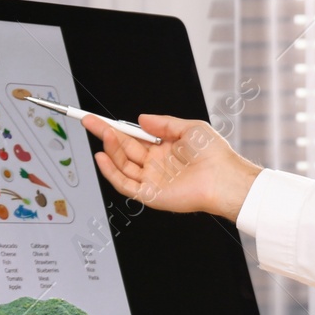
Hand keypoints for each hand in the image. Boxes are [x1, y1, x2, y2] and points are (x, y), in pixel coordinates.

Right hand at [83, 114, 262, 221]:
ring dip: (110, 150)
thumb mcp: (190, 128)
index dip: (115, 128)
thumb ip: (164, 123)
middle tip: (90, 122)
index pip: (133, 137)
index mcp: (164, 149)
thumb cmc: (215, 154)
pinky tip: (102, 157)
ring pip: (122, 165)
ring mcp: (152, 180)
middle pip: (123, 150)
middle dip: (106, 135)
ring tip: (105, 134)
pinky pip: (124, 184)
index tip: (98, 118)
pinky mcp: (150, 195)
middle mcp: (156, 165)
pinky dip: (111, 172)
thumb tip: (141, 119)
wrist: (224, 177)